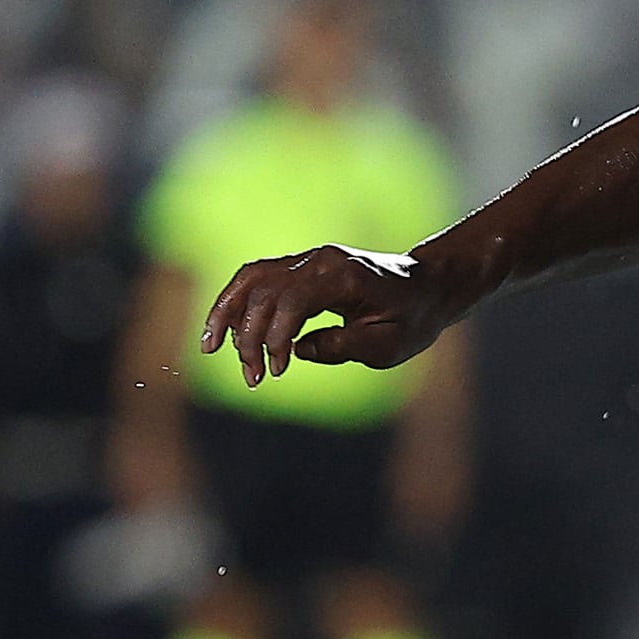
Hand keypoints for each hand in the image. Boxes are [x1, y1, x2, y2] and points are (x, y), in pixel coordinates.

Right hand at [199, 246, 466, 383]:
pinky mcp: (300, 267)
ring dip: (228, 314)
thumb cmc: (413, 318)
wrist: (427, 287)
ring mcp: (308, 260)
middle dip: (250, 338)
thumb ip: (343, 347)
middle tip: (253, 378)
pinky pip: (257, 279)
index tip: (278, 370)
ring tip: (210, 349)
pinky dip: (235, 301)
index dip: (277, 336)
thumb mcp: (389, 345)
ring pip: (251, 280)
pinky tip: (220, 328)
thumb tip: (297, 350)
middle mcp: (320, 260)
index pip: (292, 300)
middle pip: (266, 293)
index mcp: (344, 276)